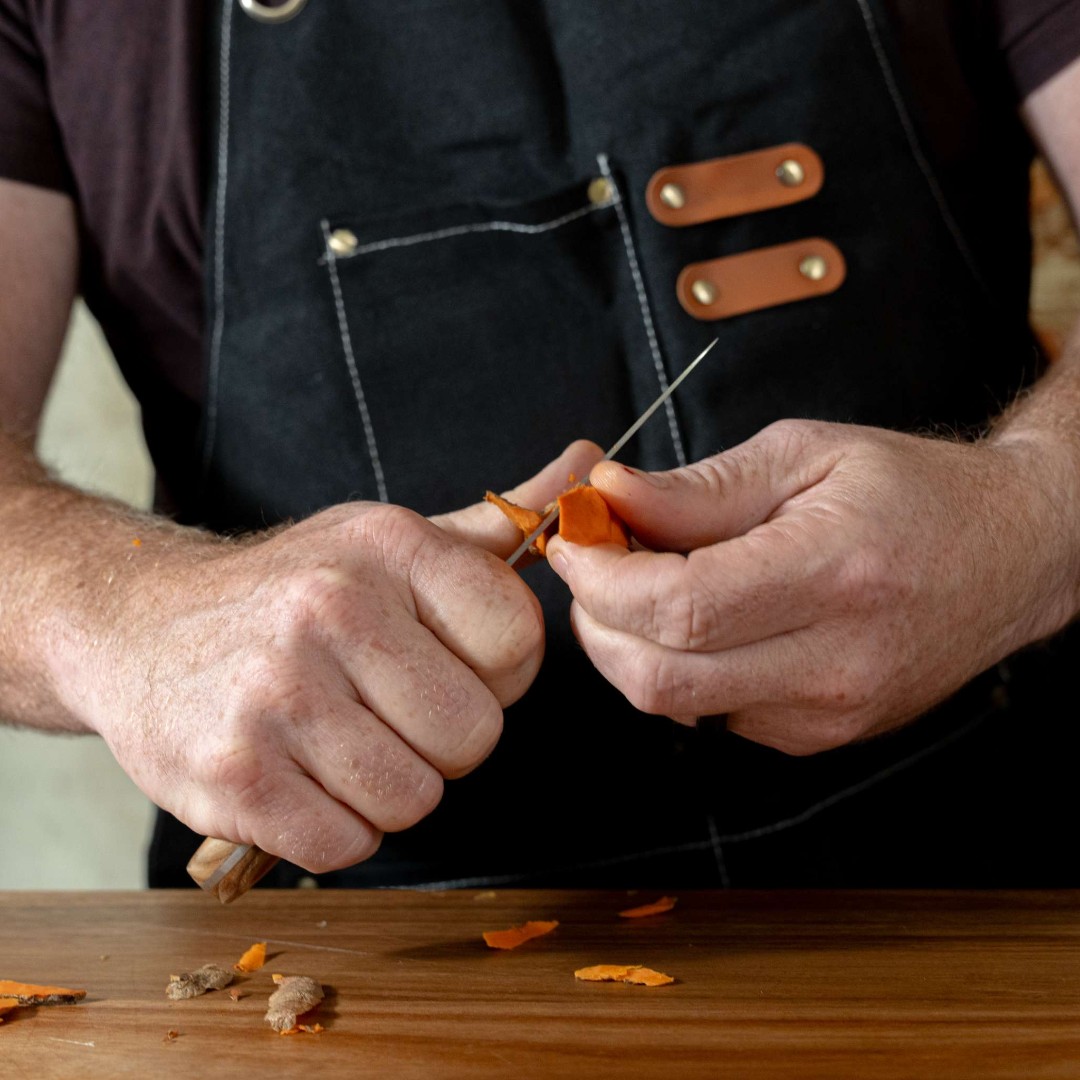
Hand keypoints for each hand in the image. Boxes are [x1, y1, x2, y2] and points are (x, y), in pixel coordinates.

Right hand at [82, 442, 600, 872]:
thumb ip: (495, 521)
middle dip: (442, 739)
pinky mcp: (232, 776)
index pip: (521, 642)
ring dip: (387, 786)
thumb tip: (589, 463)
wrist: (136, 624)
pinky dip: (334, 826)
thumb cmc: (289, 589)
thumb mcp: (389, 539)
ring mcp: (275, 694)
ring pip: (416, 799)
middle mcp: (331, 609)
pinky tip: (300, 776)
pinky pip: (348, 845)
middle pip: (476, 736)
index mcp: (390, 547)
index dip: (496, 672)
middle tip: (384, 708)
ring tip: (337, 739)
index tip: (446, 662)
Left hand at [546, 420, 1076, 754]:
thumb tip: (607, 493)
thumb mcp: (803, 455)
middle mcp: (833, 662)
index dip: (601, 579)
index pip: (679, 609)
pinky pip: (711, 715)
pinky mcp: (819, 737)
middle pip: (660, 678)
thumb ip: (697, 487)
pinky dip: (679, 669)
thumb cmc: (912, 491)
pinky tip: (700, 623)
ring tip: (642, 584)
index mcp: (832, 575)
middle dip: (596, 622)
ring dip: (628, 647)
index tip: (575, 540)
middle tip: (593, 563)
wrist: (1010, 555)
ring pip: (674, 707)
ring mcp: (827, 714)